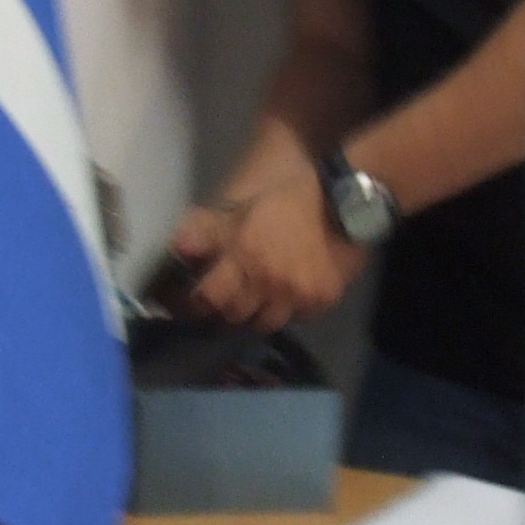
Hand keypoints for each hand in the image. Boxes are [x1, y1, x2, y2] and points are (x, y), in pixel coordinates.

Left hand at [168, 182, 361, 333]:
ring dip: (258, 312)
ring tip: (260, 298)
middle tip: (230, 295)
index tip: (194, 300)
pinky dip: (291, 311)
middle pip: (235, 316)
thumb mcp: (242, 207)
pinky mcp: (323, 301)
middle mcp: (269, 282)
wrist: (346, 200)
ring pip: (266, 324)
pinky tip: (292, 294)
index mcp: (245, 256)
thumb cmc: (288, 199)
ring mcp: (298, 295)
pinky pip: (298, 319)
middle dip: (228, 307)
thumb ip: (207, 229)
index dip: (196, 303)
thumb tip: (177, 247)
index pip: (208, 298)